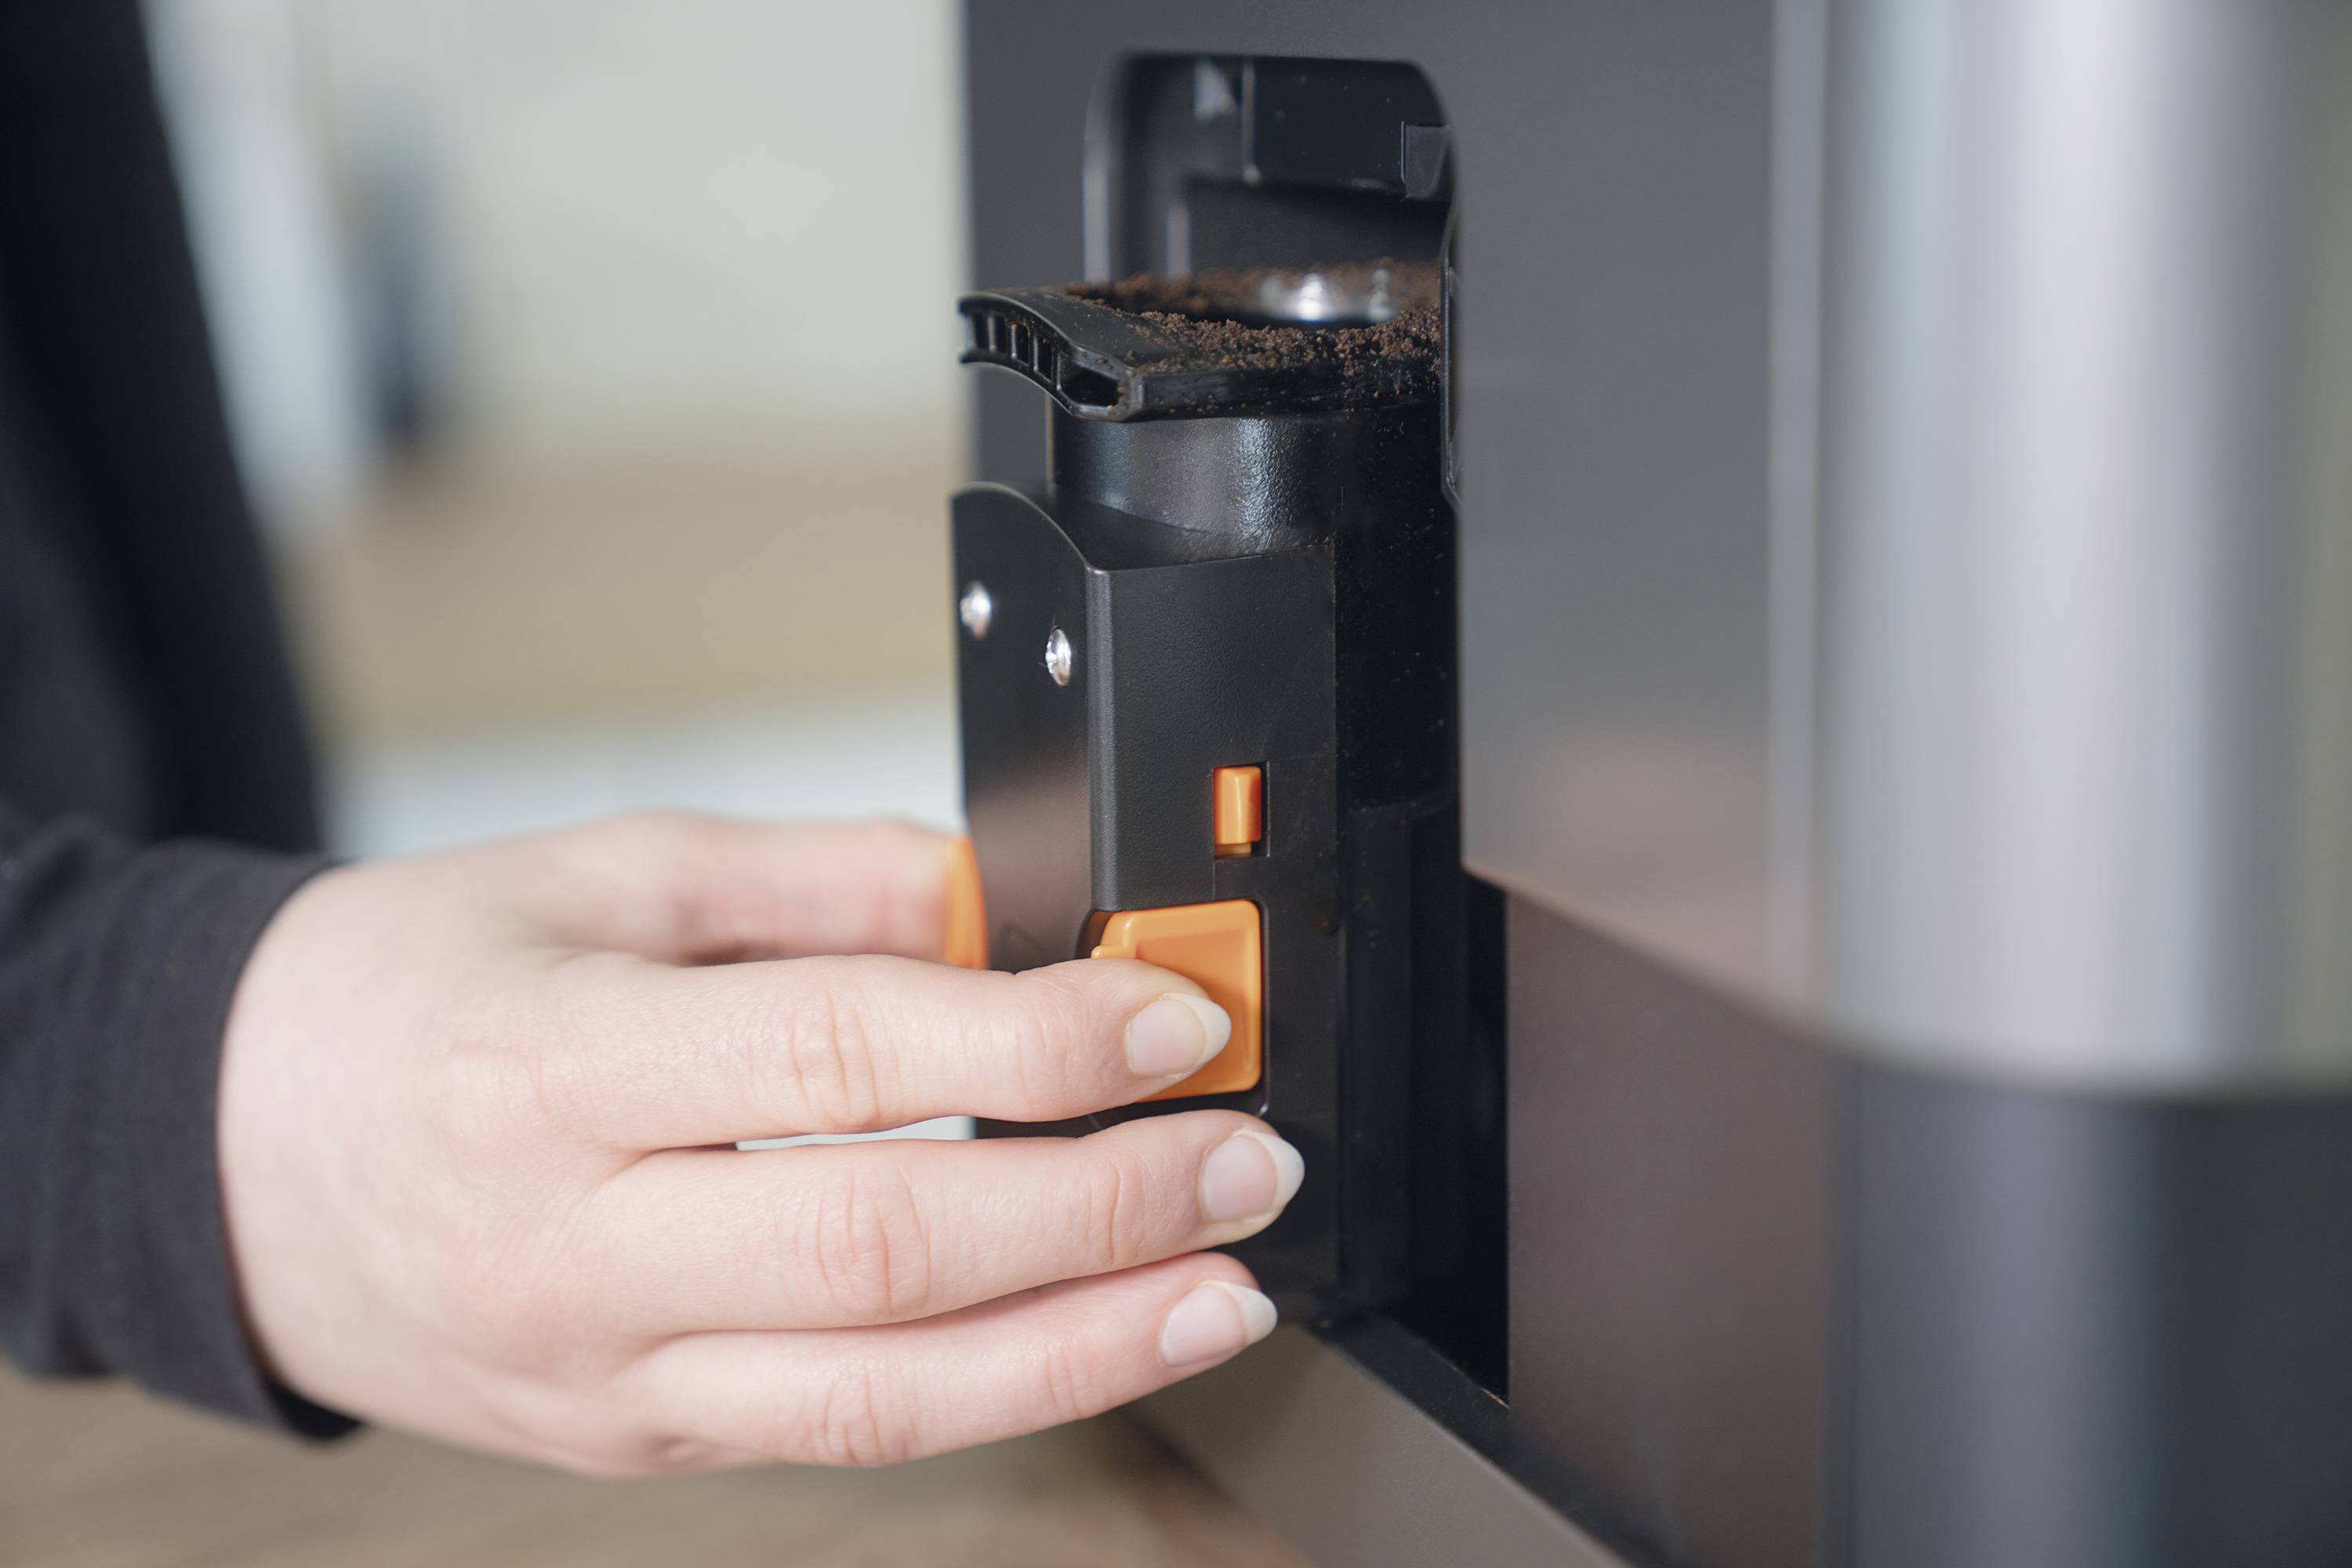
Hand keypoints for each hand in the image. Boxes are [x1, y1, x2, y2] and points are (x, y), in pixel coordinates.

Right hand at [217, 814, 1299, 1473]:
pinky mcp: (633, 1445)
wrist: (231, 1155)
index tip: (1171, 1012)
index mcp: (547, 1064)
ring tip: (1227, 1285)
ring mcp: (603, 1374)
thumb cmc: (409, 991)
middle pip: (883, 1249)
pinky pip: (837, 1434)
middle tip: (1244, 1154)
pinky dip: (993, 1391)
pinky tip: (1101, 1338)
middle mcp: (572, 1245)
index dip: (1030, 1040)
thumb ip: (815, 883)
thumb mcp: (597, 876)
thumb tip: (1006, 903)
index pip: (836, 1060)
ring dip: (1084, 1344)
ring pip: (879, 1394)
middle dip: (1099, 1206)